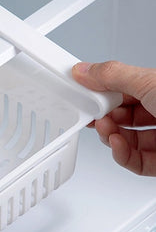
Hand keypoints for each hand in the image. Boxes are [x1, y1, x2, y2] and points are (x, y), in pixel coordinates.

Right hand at [72, 61, 155, 175]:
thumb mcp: (149, 82)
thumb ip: (113, 75)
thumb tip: (83, 70)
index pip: (124, 90)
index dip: (102, 93)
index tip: (82, 93)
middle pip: (121, 117)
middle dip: (102, 117)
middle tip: (91, 114)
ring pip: (124, 140)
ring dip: (108, 136)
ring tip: (104, 129)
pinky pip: (133, 161)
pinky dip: (121, 155)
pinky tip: (116, 144)